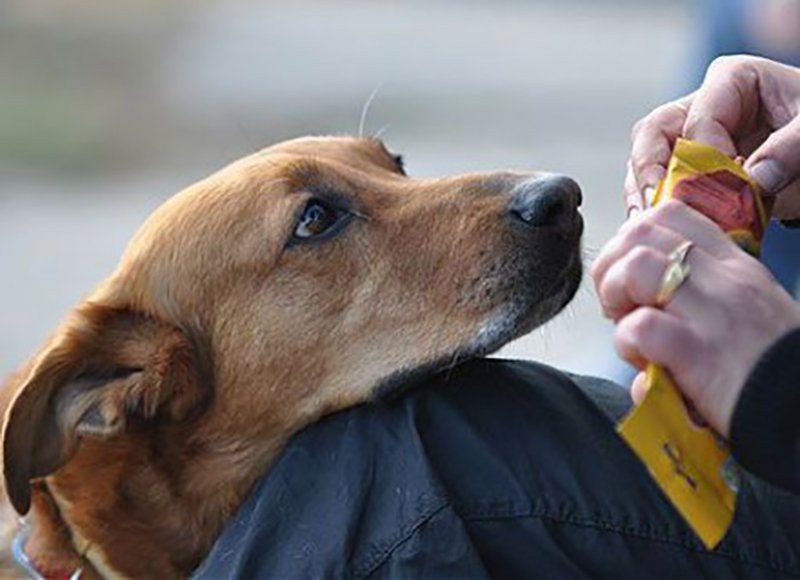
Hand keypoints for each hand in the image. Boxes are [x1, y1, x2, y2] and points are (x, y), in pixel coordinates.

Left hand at [591, 200, 799, 436]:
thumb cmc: (772, 369)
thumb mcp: (746, 313)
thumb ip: (699, 299)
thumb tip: (647, 308)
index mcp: (734, 266)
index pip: (670, 214)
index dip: (631, 238)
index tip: (628, 272)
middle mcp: (724, 280)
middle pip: (641, 233)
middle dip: (611, 264)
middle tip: (616, 303)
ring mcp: (713, 313)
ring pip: (636, 267)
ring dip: (614, 293)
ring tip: (624, 323)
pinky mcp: (699, 354)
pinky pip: (640, 327)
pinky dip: (625, 341)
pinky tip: (641, 358)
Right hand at [625, 56, 799, 219]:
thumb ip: (792, 148)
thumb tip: (755, 178)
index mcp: (732, 81)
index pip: (699, 119)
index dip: (706, 157)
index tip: (727, 188)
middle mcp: (699, 107)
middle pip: (653, 134)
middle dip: (650, 172)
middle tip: (656, 203)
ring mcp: (689, 141)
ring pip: (646, 163)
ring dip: (646, 194)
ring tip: (649, 220)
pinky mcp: (688, 173)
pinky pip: (660, 189)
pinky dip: (658, 209)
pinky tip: (661, 227)